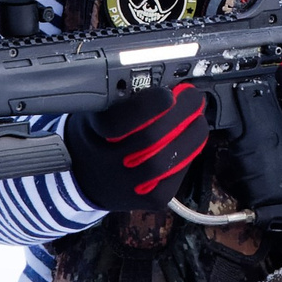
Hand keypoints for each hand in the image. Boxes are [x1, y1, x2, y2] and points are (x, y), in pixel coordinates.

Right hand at [65, 82, 209, 211]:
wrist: (84, 175)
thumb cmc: (97, 135)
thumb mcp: (97, 110)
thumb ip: (126, 97)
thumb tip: (166, 82)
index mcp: (91, 133)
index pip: (117, 121)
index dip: (148, 107)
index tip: (168, 94)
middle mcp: (106, 162)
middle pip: (150, 140)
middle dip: (181, 114)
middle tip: (193, 98)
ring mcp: (127, 184)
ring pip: (167, 162)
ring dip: (191, 136)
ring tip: (197, 119)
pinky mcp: (146, 199)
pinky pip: (175, 178)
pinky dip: (188, 157)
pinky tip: (189, 142)